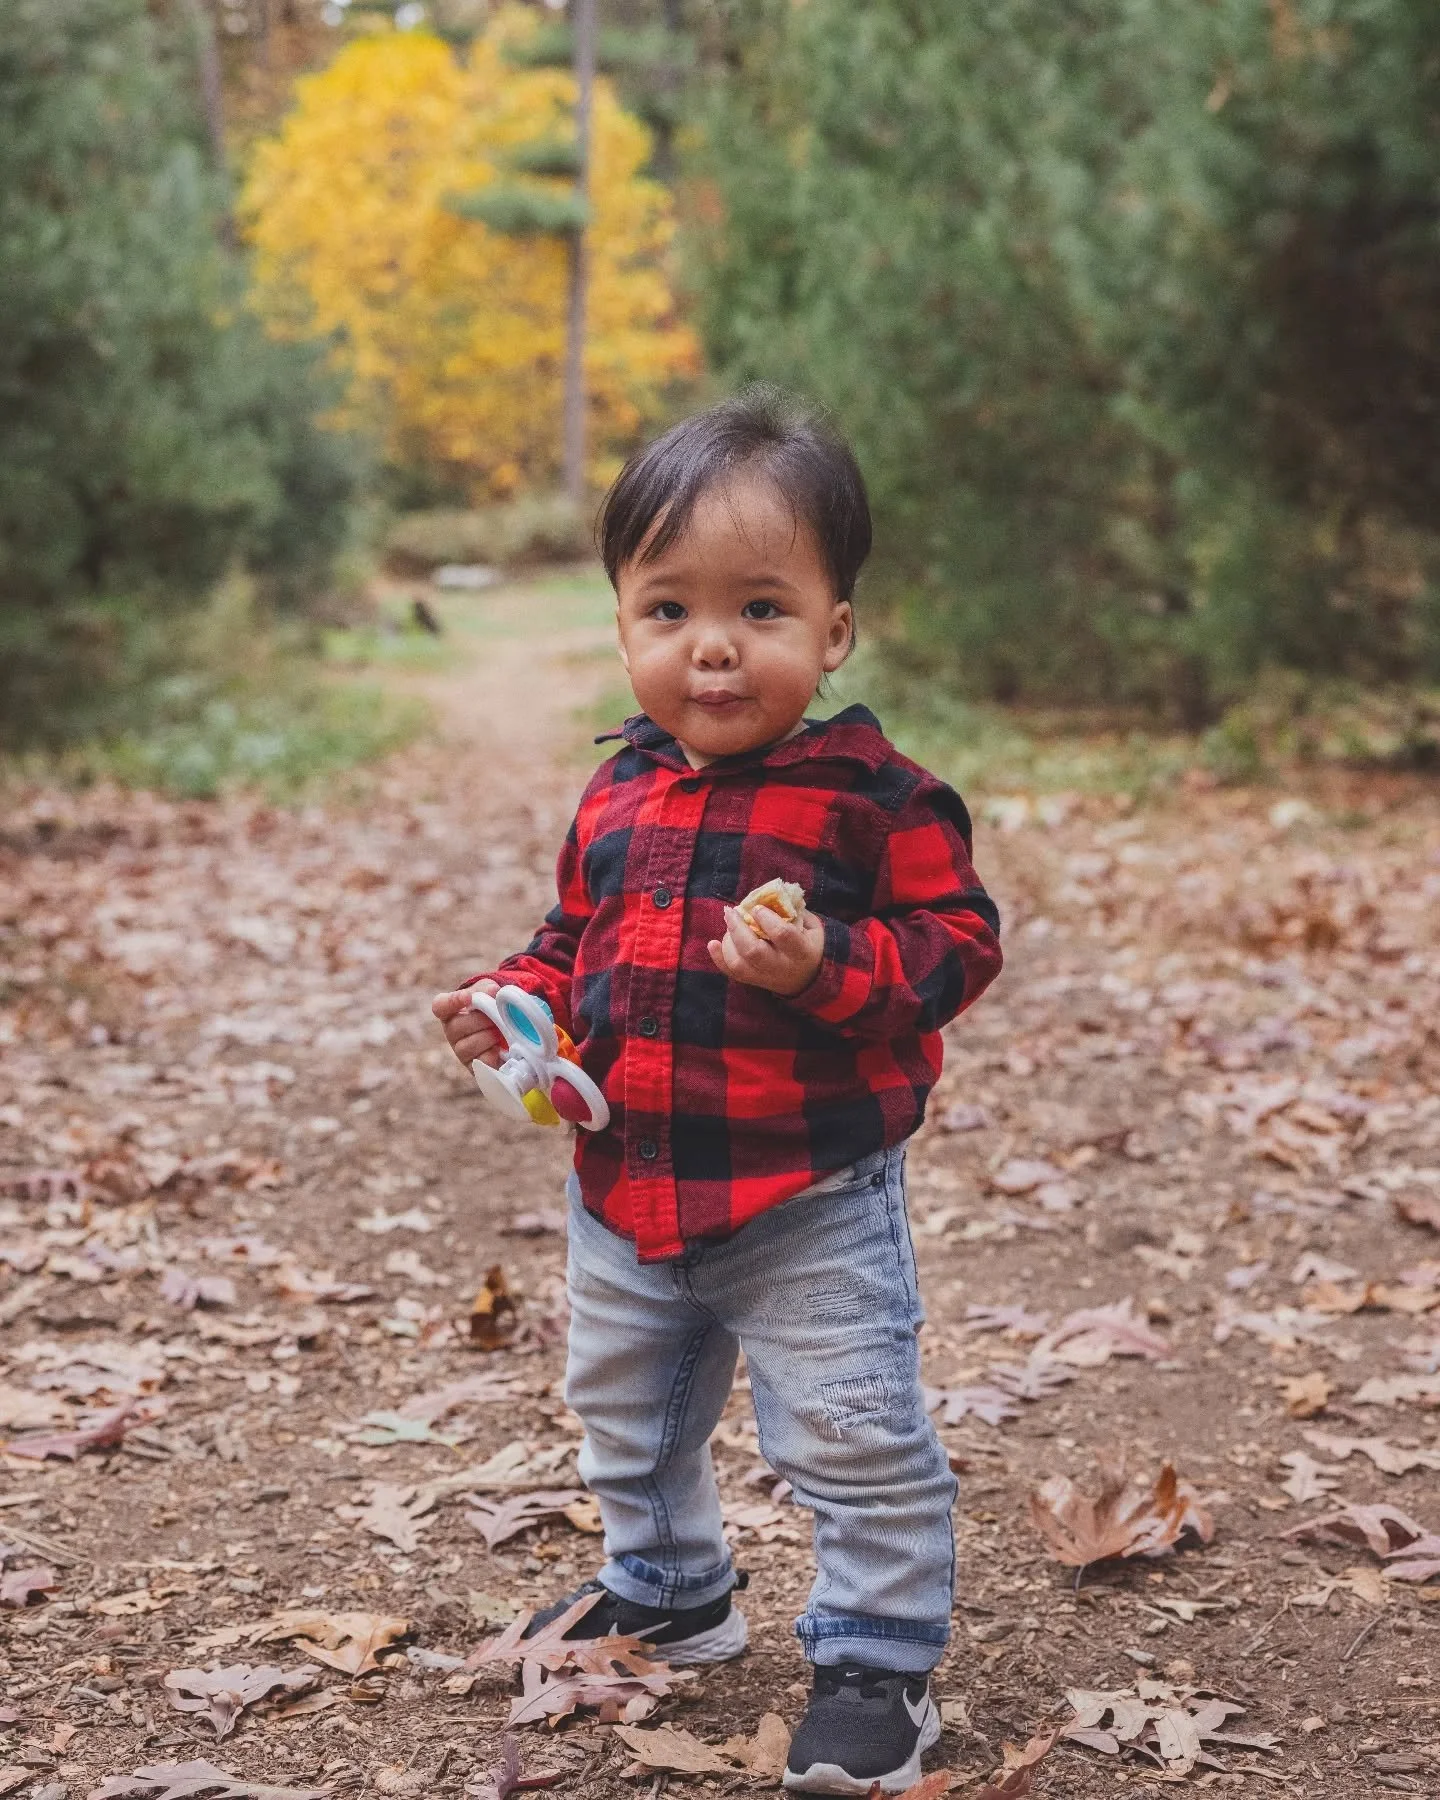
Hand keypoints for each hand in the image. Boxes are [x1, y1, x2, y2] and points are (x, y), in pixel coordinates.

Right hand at [431, 980, 502, 1068]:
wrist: (509, 1030)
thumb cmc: (491, 1007)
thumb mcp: (489, 991)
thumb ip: (487, 988)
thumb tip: (493, 992)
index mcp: (450, 1011)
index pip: (440, 1006)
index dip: (452, 1002)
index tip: (468, 997)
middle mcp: (452, 1032)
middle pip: (456, 1027)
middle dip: (479, 1020)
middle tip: (495, 1017)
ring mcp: (461, 1051)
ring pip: (467, 1046)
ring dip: (487, 1037)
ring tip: (500, 1032)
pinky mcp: (474, 1067)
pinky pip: (480, 1063)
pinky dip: (492, 1055)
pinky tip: (500, 1048)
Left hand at [708, 905, 824, 997]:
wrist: (806, 978)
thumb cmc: (807, 945)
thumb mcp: (811, 927)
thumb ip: (795, 911)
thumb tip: (772, 894)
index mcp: (800, 951)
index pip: (783, 935)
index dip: (767, 919)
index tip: (756, 907)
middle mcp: (781, 966)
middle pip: (753, 951)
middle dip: (738, 928)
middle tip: (731, 912)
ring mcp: (764, 976)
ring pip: (739, 963)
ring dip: (728, 941)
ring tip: (729, 922)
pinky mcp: (751, 981)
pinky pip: (731, 973)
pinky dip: (718, 958)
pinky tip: (712, 943)